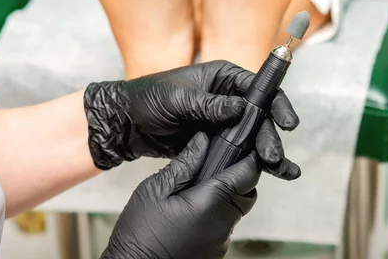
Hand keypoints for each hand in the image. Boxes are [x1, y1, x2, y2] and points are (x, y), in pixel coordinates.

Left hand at [84, 60, 299, 178]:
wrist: (127, 123)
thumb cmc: (148, 99)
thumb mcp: (178, 99)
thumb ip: (210, 105)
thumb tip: (240, 108)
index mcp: (222, 77)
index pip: (258, 88)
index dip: (276, 104)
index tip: (287, 122)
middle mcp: (228, 97)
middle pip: (260, 116)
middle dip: (269, 135)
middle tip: (272, 156)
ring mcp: (223, 121)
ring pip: (254, 136)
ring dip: (268, 152)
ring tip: (283, 172)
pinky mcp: (216, 141)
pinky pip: (240, 151)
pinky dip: (254, 162)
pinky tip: (274, 175)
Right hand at [101, 133, 259, 258]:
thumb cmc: (139, 233)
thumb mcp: (155, 189)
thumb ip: (184, 163)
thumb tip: (204, 140)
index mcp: (210, 204)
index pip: (247, 174)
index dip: (247, 156)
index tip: (240, 143)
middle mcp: (223, 225)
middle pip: (248, 192)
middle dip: (238, 174)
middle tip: (215, 162)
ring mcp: (221, 242)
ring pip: (237, 209)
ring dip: (227, 194)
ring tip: (199, 185)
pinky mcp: (215, 252)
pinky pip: (225, 225)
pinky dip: (217, 211)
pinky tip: (193, 207)